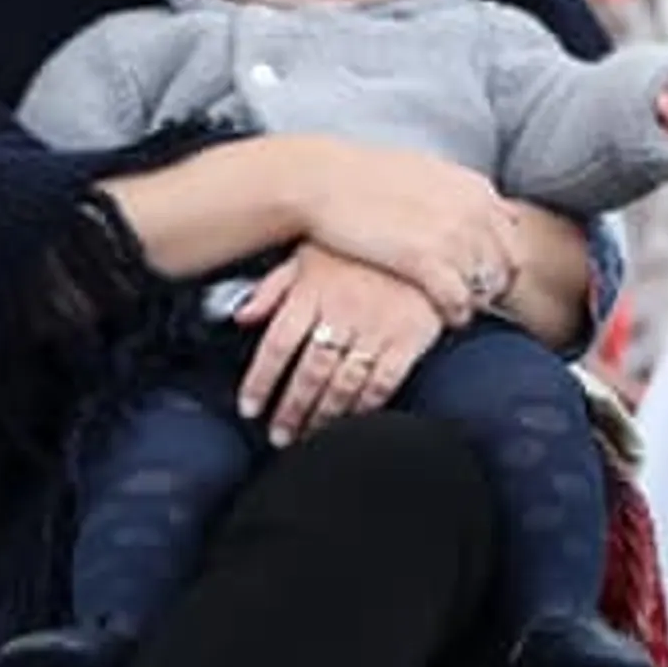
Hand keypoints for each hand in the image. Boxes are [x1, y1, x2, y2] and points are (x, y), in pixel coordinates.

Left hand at [233, 246, 441, 445]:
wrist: (426, 231)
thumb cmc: (364, 243)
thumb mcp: (311, 251)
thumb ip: (274, 286)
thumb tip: (241, 315)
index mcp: (314, 288)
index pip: (277, 343)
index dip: (260, 381)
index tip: (250, 407)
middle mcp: (343, 310)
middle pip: (309, 371)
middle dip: (290, 409)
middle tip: (279, 434)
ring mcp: (378, 326)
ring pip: (343, 383)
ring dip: (322, 416)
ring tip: (308, 435)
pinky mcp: (410, 338)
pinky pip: (384, 381)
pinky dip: (366, 406)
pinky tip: (352, 419)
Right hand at [291, 140, 529, 328]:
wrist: (324, 181)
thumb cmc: (365, 177)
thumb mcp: (424, 172)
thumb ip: (455, 192)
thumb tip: (472, 207)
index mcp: (474, 187)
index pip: (511, 235)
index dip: (499, 259)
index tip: (481, 273)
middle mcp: (473, 210)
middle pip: (506, 264)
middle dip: (492, 285)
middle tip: (473, 299)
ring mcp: (453, 236)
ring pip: (486, 286)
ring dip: (474, 302)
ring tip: (457, 310)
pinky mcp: (426, 261)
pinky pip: (460, 302)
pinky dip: (456, 314)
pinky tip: (445, 318)